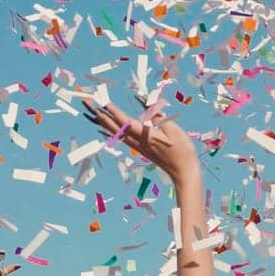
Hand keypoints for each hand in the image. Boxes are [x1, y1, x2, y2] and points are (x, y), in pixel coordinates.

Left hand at [83, 100, 199, 182]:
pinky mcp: (141, 149)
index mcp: (146, 136)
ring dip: (105, 123)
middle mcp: (138, 142)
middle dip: (103, 117)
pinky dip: (114, 132)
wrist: (183, 171)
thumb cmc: (182, 150)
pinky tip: (110, 129)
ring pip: (117, 134)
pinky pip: (123, 139)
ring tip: (95, 115)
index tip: (105, 104)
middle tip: (91, 107)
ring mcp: (139, 147)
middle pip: (117, 129)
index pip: (126, 123)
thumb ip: (160, 117)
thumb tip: (148, 105)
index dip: (115, 113)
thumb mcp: (174, 130)